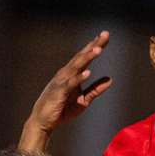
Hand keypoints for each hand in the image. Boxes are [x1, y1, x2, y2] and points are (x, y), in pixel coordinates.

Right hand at [19, 31, 111, 150]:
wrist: (44, 121)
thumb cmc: (62, 109)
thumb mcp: (83, 100)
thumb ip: (95, 89)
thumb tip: (110, 79)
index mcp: (72, 74)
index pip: (85, 57)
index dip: (95, 45)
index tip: (106, 35)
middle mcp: (66, 73)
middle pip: (82, 56)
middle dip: (93, 45)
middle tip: (105, 34)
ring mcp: (62, 81)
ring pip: (76, 67)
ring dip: (87, 58)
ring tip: (98, 50)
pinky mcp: (59, 92)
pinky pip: (70, 84)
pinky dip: (79, 78)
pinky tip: (88, 73)